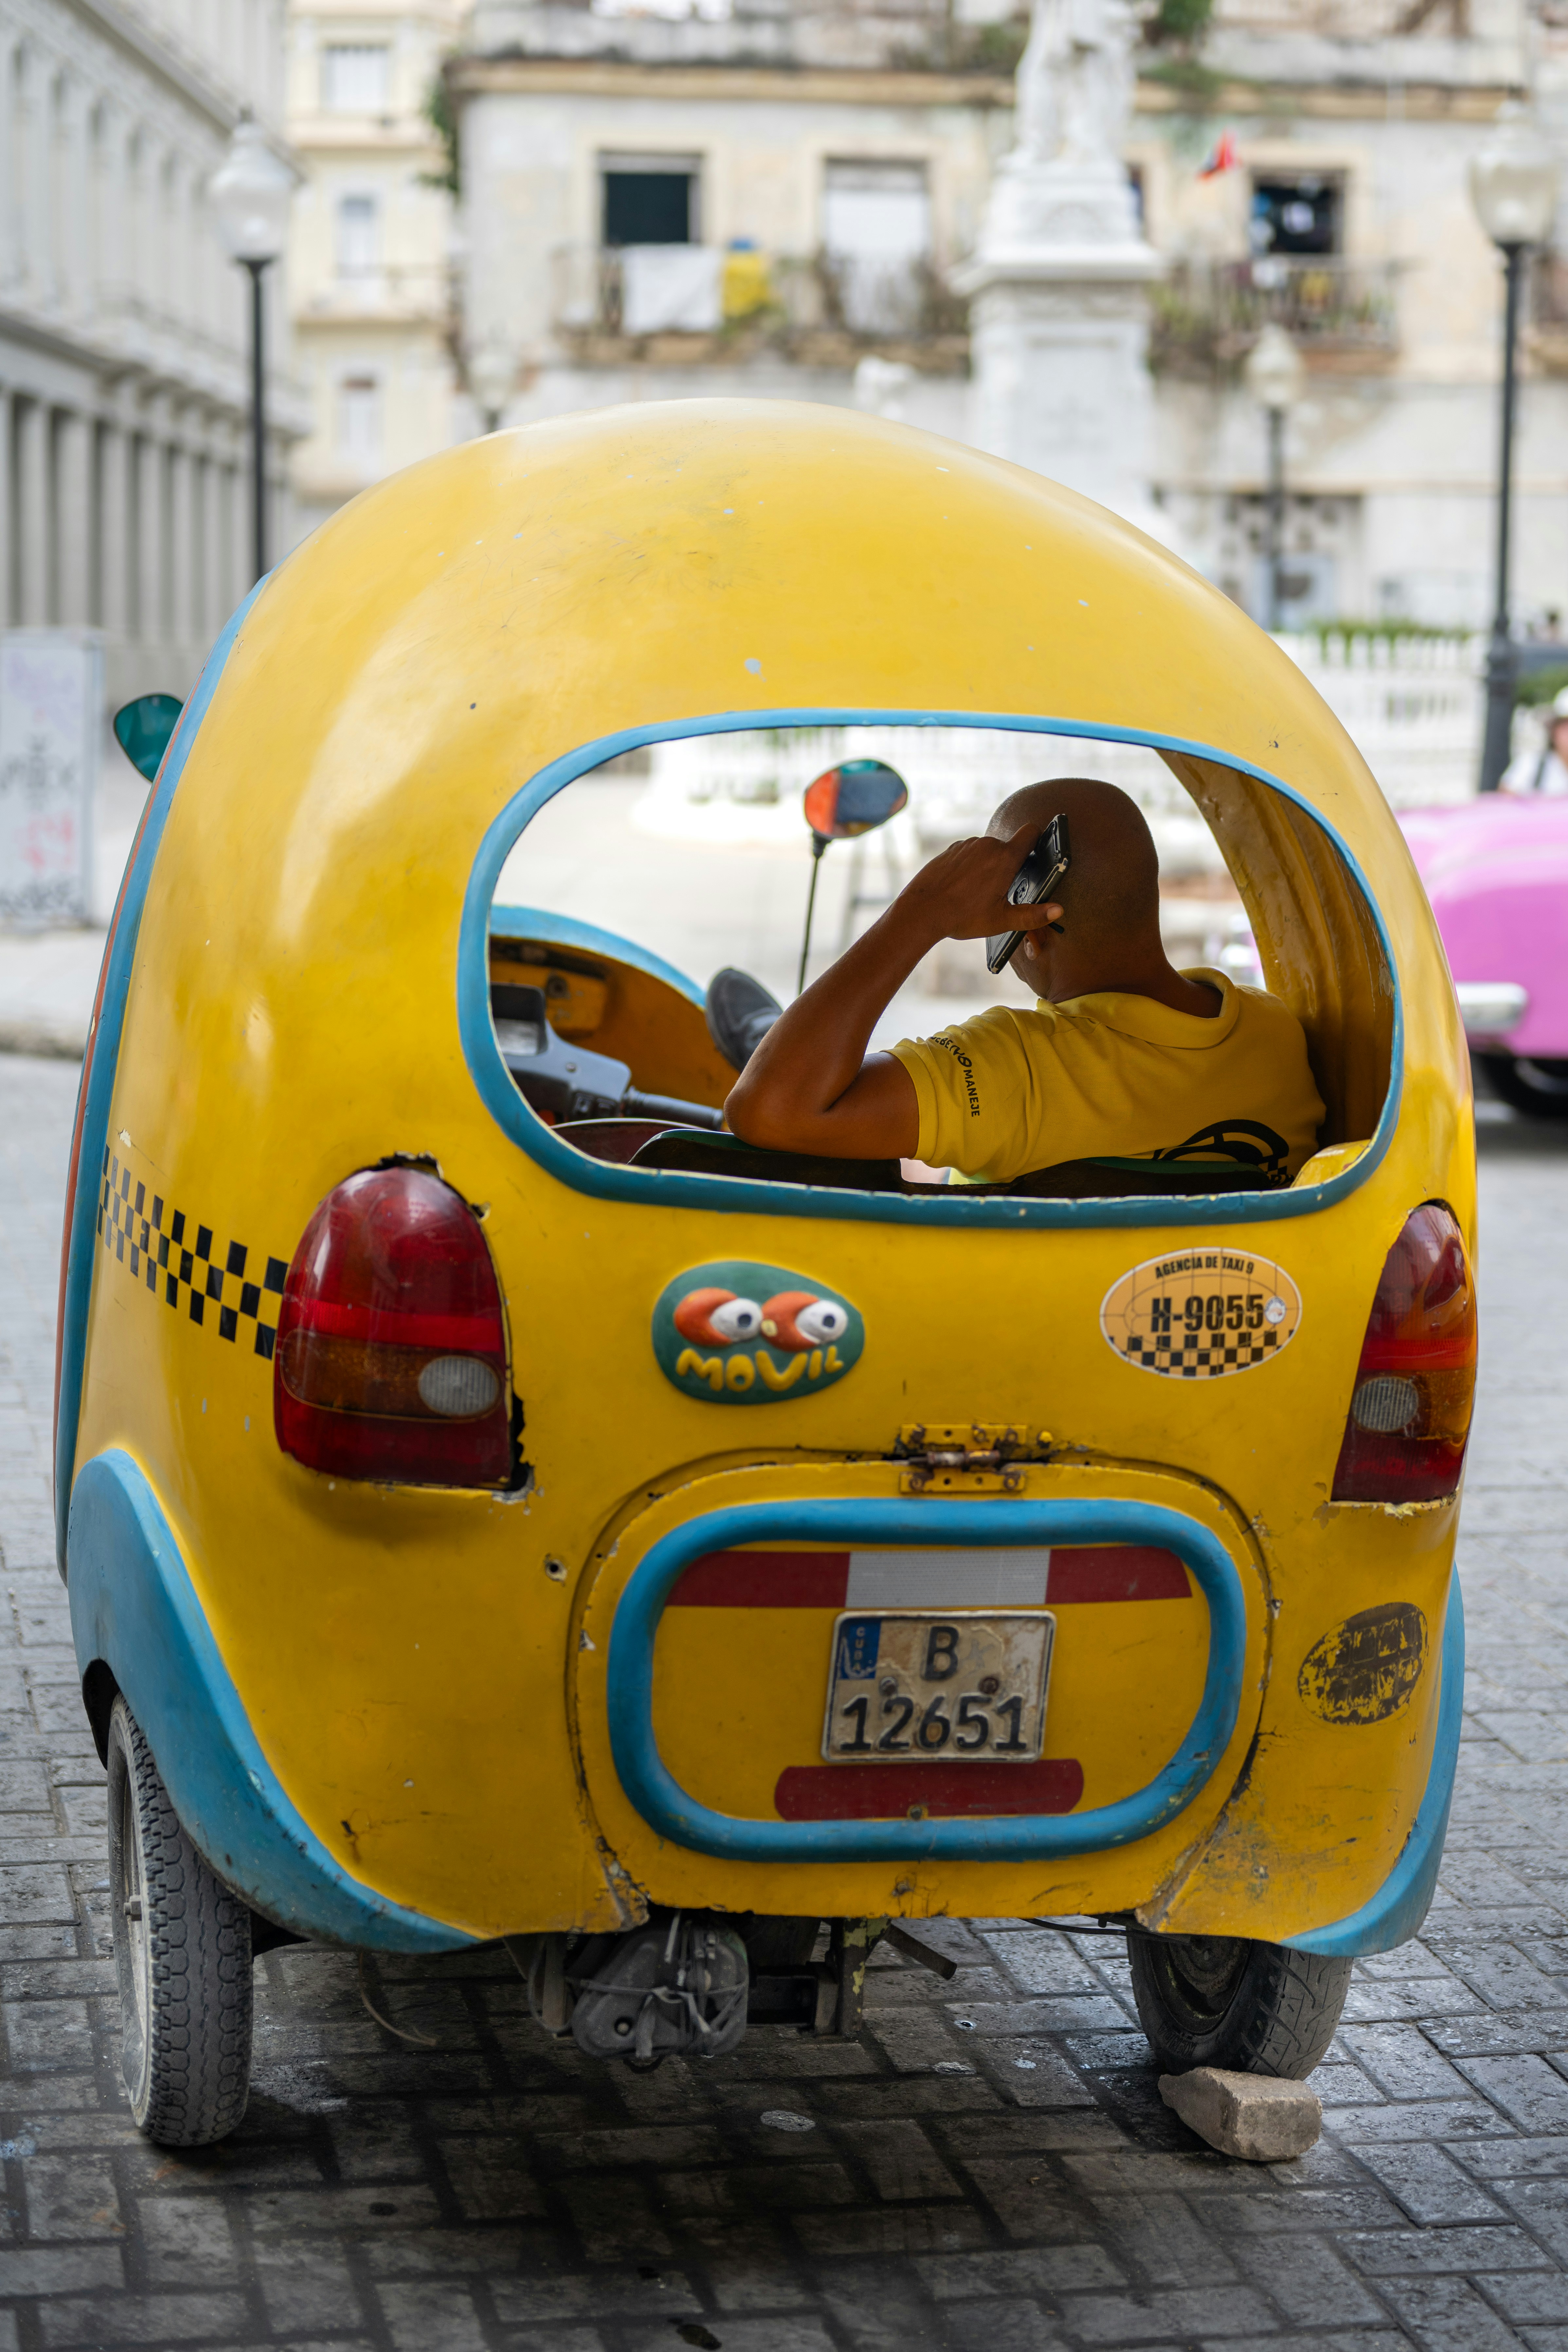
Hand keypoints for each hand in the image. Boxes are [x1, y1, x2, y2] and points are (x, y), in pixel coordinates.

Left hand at [894, 824, 1063, 943]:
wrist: (921, 911)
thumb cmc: (962, 917)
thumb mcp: (1002, 920)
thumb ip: (1033, 915)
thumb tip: (1058, 910)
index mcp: (1005, 858)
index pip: (1031, 832)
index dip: (1039, 838)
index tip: (1038, 852)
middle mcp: (987, 845)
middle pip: (1009, 848)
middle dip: (1009, 865)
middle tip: (1001, 892)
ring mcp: (967, 845)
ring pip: (988, 851)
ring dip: (989, 866)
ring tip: (977, 893)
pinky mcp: (951, 849)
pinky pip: (969, 854)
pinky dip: (971, 866)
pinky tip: (961, 887)